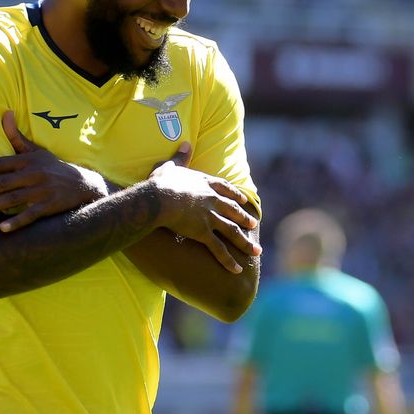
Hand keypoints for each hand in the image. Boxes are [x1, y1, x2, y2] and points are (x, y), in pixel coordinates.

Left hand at [0, 111, 107, 231]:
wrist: (84, 185)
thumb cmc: (54, 168)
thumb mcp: (37, 151)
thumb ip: (17, 137)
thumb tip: (5, 113)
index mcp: (27, 160)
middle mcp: (34, 173)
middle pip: (2, 182)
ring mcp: (43, 190)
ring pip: (14, 198)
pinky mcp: (51, 205)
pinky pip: (32, 214)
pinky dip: (18, 221)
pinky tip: (3, 228)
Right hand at [148, 153, 260, 272]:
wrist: (158, 199)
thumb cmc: (160, 183)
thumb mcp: (171, 166)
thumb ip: (181, 156)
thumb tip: (185, 142)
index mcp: (206, 184)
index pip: (225, 189)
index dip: (235, 195)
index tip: (243, 200)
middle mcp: (213, 200)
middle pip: (233, 211)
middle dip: (244, 218)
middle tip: (253, 224)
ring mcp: (210, 217)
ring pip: (232, 231)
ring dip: (245, 242)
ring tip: (256, 250)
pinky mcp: (204, 232)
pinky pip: (219, 249)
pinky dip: (229, 260)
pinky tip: (237, 270)